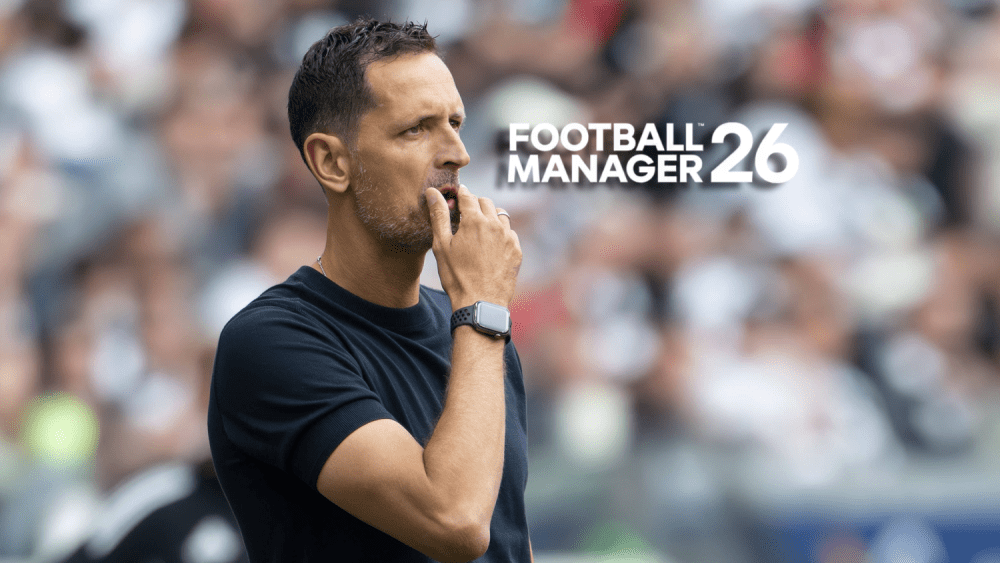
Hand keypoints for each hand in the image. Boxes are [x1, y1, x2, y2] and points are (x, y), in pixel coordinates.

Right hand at [426, 184, 520, 309]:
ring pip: (500, 215)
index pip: (468, 196)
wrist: (480, 302)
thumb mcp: (442, 245)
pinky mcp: (516, 250)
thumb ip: (439, 215)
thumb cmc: (457, 276)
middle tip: (465, 216)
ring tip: (478, 231)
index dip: (460, 194)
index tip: (456, 197)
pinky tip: (491, 246)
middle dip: (474, 204)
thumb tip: (433, 193)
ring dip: (489, 217)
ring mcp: (508, 237)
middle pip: (485, 202)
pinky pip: (509, 233)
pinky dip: (500, 233)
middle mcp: (495, 225)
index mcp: (474, 220)